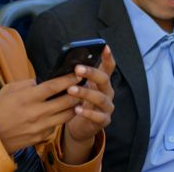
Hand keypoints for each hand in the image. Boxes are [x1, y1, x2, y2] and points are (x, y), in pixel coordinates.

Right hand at [0, 74, 81, 153]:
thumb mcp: (8, 89)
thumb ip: (27, 84)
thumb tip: (41, 82)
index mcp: (28, 97)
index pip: (54, 86)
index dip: (69, 79)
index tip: (78, 74)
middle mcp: (37, 112)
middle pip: (66, 101)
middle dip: (77, 92)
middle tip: (82, 86)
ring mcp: (41, 126)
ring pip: (67, 115)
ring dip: (74, 106)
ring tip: (76, 99)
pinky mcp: (42, 137)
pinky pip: (57, 126)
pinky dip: (60, 118)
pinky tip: (60, 113)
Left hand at [62, 46, 115, 162]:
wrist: (81, 126)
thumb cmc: (78, 101)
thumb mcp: (79, 87)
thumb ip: (76, 77)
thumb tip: (65, 64)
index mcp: (102, 82)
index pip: (108, 67)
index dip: (108, 57)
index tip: (105, 46)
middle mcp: (108, 92)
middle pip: (104, 80)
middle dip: (91, 73)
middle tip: (77, 68)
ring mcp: (107, 107)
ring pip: (100, 98)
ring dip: (85, 93)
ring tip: (71, 90)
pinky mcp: (104, 121)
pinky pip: (98, 117)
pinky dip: (88, 113)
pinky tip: (77, 109)